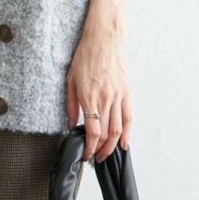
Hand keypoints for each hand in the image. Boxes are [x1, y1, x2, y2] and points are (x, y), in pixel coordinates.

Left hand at [65, 14, 131, 162]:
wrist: (103, 41)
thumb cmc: (85, 58)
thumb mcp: (70, 81)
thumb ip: (71, 106)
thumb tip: (71, 125)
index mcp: (89, 97)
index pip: (93, 131)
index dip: (90, 148)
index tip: (87, 155)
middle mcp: (105, 99)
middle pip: (107, 134)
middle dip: (101, 150)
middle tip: (96, 158)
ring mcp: (118, 96)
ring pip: (119, 129)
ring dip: (113, 146)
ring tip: (107, 154)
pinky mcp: (126, 92)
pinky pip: (128, 116)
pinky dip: (128, 132)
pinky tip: (125, 143)